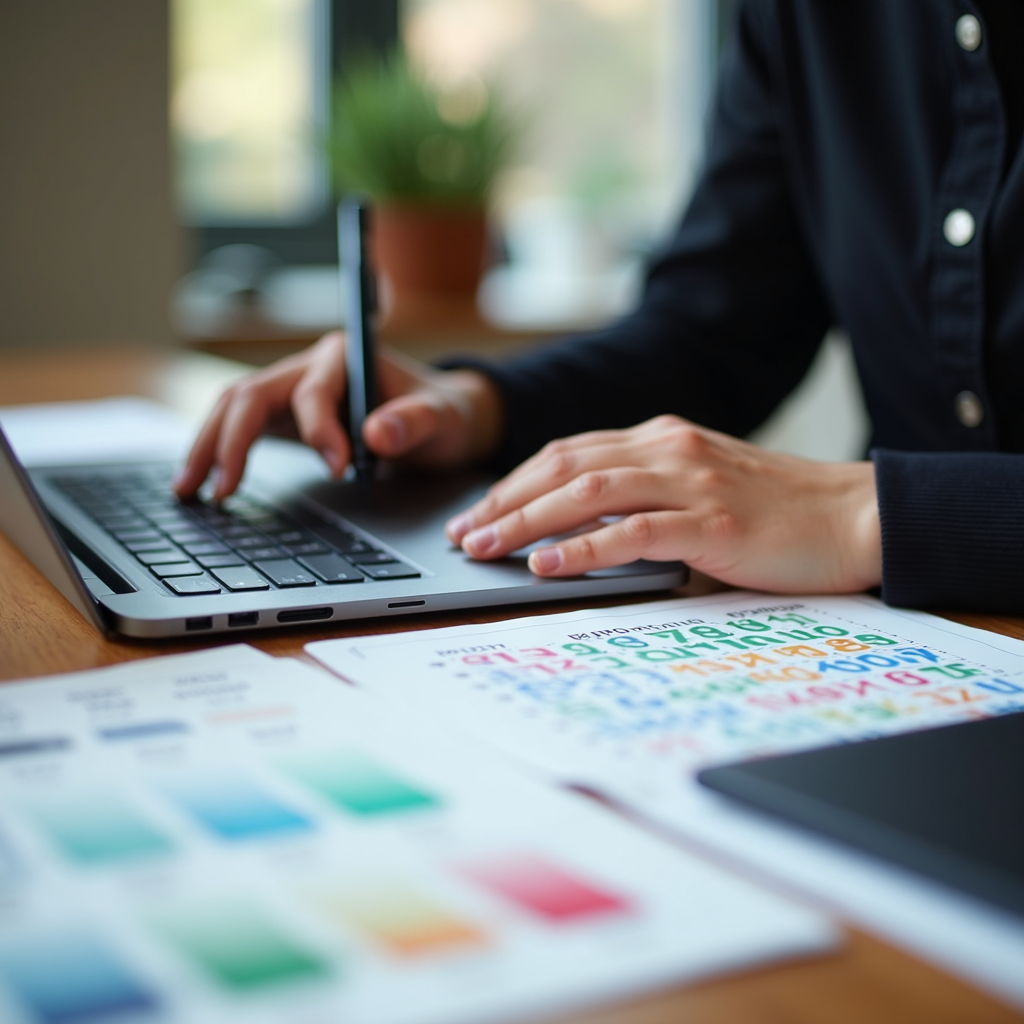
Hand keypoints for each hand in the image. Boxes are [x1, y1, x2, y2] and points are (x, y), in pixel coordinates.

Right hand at [173, 331, 501, 499]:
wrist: (445, 419)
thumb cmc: (445, 414)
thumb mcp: (443, 419)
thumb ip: (415, 424)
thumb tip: (377, 435)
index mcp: (347, 357)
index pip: (312, 392)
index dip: (318, 431)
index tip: (337, 471)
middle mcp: (310, 366)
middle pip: (251, 394)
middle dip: (231, 441)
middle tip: (222, 491)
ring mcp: (292, 389)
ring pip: (233, 408)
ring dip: (208, 447)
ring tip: (186, 490)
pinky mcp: (284, 416)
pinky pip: (240, 427)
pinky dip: (218, 452)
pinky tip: (200, 484)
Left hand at [445, 415, 880, 592]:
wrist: (853, 516)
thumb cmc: (774, 511)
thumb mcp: (699, 488)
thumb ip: (644, 496)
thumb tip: (576, 532)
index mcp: (661, 438)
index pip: (567, 452)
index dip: (515, 482)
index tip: (479, 511)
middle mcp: (668, 449)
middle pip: (563, 466)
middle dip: (504, 500)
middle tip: (463, 533)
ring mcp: (690, 482)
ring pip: (586, 493)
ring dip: (526, 521)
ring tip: (485, 547)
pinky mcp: (713, 522)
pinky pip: (633, 532)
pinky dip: (583, 549)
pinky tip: (546, 565)